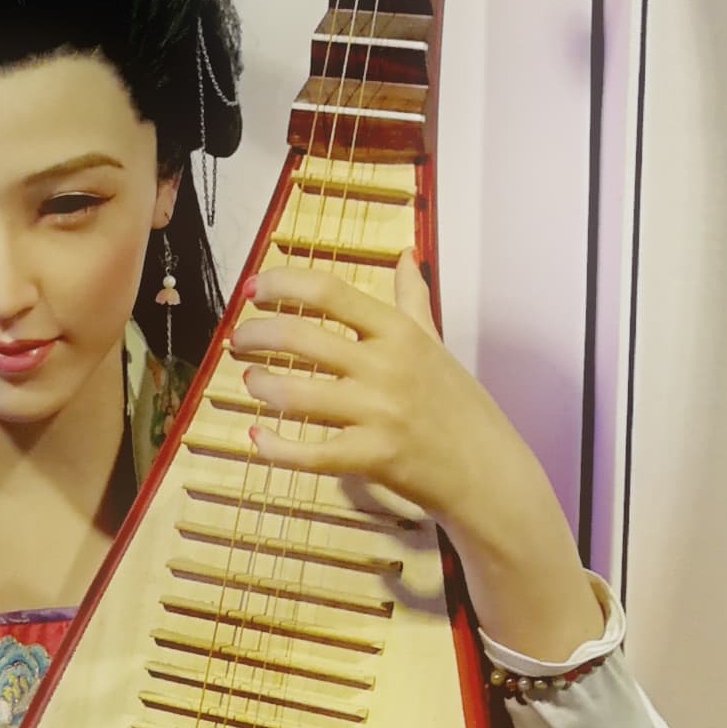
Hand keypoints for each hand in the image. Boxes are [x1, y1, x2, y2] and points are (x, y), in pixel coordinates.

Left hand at [231, 254, 603, 661]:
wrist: (487, 471)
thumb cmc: (458, 405)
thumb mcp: (436, 345)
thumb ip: (413, 300)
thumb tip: (405, 256)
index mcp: (399, 332)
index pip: (329, 292)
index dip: (283, 284)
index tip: (254, 289)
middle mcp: (385, 366)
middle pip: (300, 336)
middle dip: (256, 334)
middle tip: (240, 340)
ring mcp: (377, 413)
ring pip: (293, 393)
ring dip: (259, 384)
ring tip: (251, 381)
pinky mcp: (371, 458)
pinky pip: (306, 452)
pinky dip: (273, 446)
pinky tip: (257, 437)